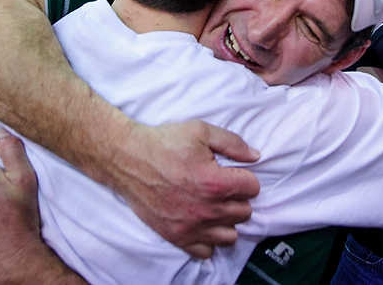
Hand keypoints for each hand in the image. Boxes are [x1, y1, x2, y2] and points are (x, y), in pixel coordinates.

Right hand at [115, 120, 259, 257]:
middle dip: (237, 198)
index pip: (252, 188)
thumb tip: (255, 156)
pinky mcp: (177, 237)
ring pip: (230, 235)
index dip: (244, 177)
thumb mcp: (200, 131)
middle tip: (221, 186)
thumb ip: (232, 143)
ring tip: (214, 205)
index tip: (231, 173)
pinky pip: (206, 251)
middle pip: (244, 212)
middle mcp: (206, 209)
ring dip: (226, 220)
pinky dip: (208, 239)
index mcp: (215, 182)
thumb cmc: (163, 143)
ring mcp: (191, 226)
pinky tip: (201, 222)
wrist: (127, 159)